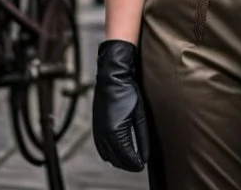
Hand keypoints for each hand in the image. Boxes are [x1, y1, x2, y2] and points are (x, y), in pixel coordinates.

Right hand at [92, 40, 148, 170]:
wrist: (112, 75)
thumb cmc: (128, 91)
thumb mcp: (140, 115)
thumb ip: (143, 138)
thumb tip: (144, 157)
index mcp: (115, 131)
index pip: (126, 157)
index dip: (135, 164)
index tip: (143, 165)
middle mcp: (103, 134)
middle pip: (115, 160)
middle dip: (127, 164)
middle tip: (139, 164)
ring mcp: (97, 131)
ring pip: (107, 156)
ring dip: (118, 160)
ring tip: (131, 160)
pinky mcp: (96, 127)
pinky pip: (101, 148)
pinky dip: (109, 154)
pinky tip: (118, 152)